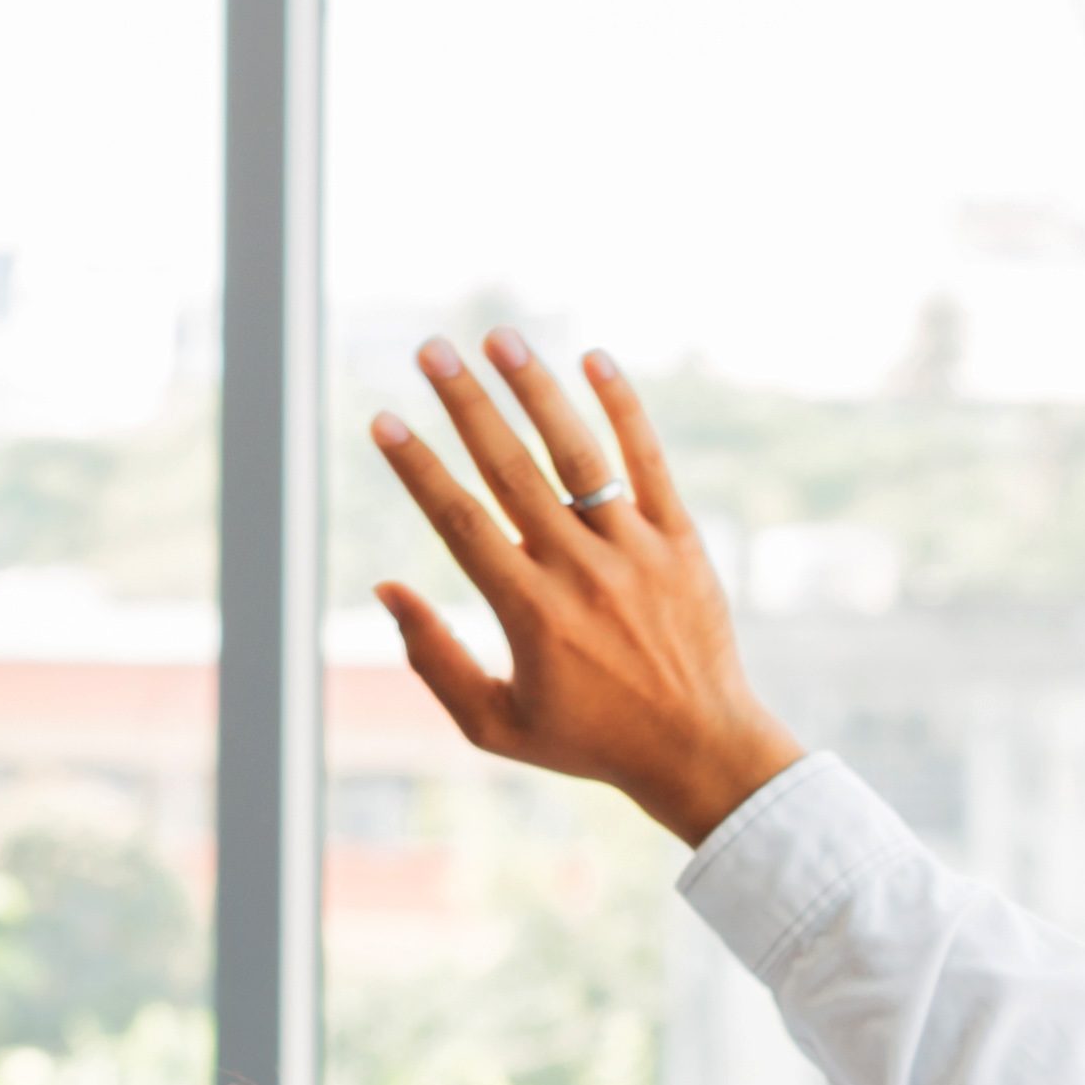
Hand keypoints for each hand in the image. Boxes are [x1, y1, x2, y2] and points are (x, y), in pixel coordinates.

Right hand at [369, 332, 801, 844]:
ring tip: (499, 336)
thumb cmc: (588, 740)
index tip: (383, 421)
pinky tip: (593, 359)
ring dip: (536, 389)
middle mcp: (579, 570)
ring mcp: (635, 550)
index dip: (417, 467)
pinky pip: (648, 462)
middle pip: (509, 469)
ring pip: (577, 453)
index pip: (459, 521)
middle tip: (429, 349)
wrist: (701, 749)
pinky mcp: (681, 540)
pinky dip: (622, 409)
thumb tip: (386, 591)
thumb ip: (433, 659)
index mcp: (528, 612)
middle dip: (465, 404)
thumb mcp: (493, 723)